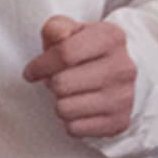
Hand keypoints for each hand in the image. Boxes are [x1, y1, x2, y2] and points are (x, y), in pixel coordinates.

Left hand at [24, 13, 137, 140]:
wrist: (125, 73)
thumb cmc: (89, 50)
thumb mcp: (73, 30)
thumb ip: (57, 27)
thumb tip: (56, 37)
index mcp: (110, 38)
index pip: (64, 53)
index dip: (40, 64)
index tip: (31, 71)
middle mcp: (122, 68)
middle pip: (61, 84)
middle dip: (51, 83)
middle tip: (58, 80)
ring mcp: (123, 97)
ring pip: (64, 108)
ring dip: (59, 102)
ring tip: (70, 94)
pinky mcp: (119, 122)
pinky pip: (74, 129)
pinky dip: (70, 120)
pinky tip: (79, 108)